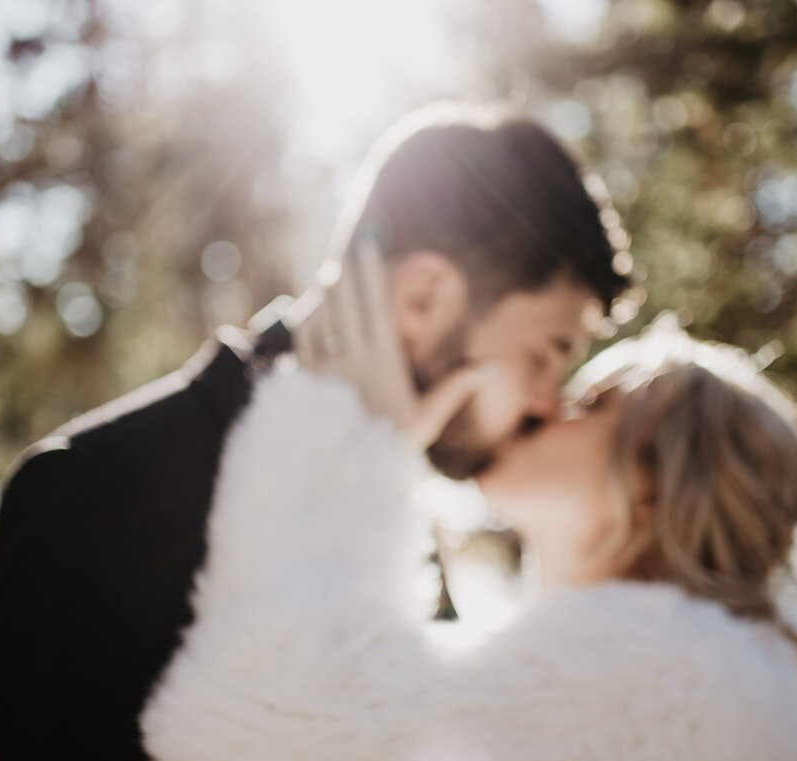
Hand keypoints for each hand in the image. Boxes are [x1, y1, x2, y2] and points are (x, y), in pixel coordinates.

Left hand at [292, 242, 492, 449]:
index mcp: (384, 363)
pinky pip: (303, 343)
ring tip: (329, 273)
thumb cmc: (393, 445)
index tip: (368, 248)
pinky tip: (308, 308)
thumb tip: (493, 367)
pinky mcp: (307, 384)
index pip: (376, 306)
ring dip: (325, 294)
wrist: (350, 476)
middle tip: (346, 252)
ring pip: (322, 320)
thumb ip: (457, 385)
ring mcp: (327, 371)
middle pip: (347, 305)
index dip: (371, 274)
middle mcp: (353, 361)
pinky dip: (305, 322)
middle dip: (347, 276)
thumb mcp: (429, 416)